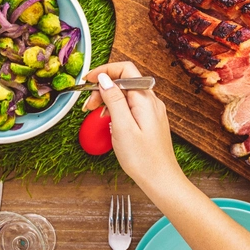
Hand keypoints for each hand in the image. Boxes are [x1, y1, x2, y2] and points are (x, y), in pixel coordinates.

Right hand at [82, 62, 180, 186]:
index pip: (125, 70)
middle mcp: (151, 101)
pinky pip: (131, 107)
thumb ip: (114, 100)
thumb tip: (104, 78)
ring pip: (127, 95)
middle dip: (103, 88)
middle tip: (88, 106)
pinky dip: (117, 110)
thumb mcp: (122, 127)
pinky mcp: (150, 121)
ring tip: (96, 115)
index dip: (104, 70)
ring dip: (109, 100)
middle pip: (124, 82)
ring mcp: (152, 111)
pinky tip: (110, 123)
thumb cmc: (143, 158)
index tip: (87, 80)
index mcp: (145, 99)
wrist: (161, 180)